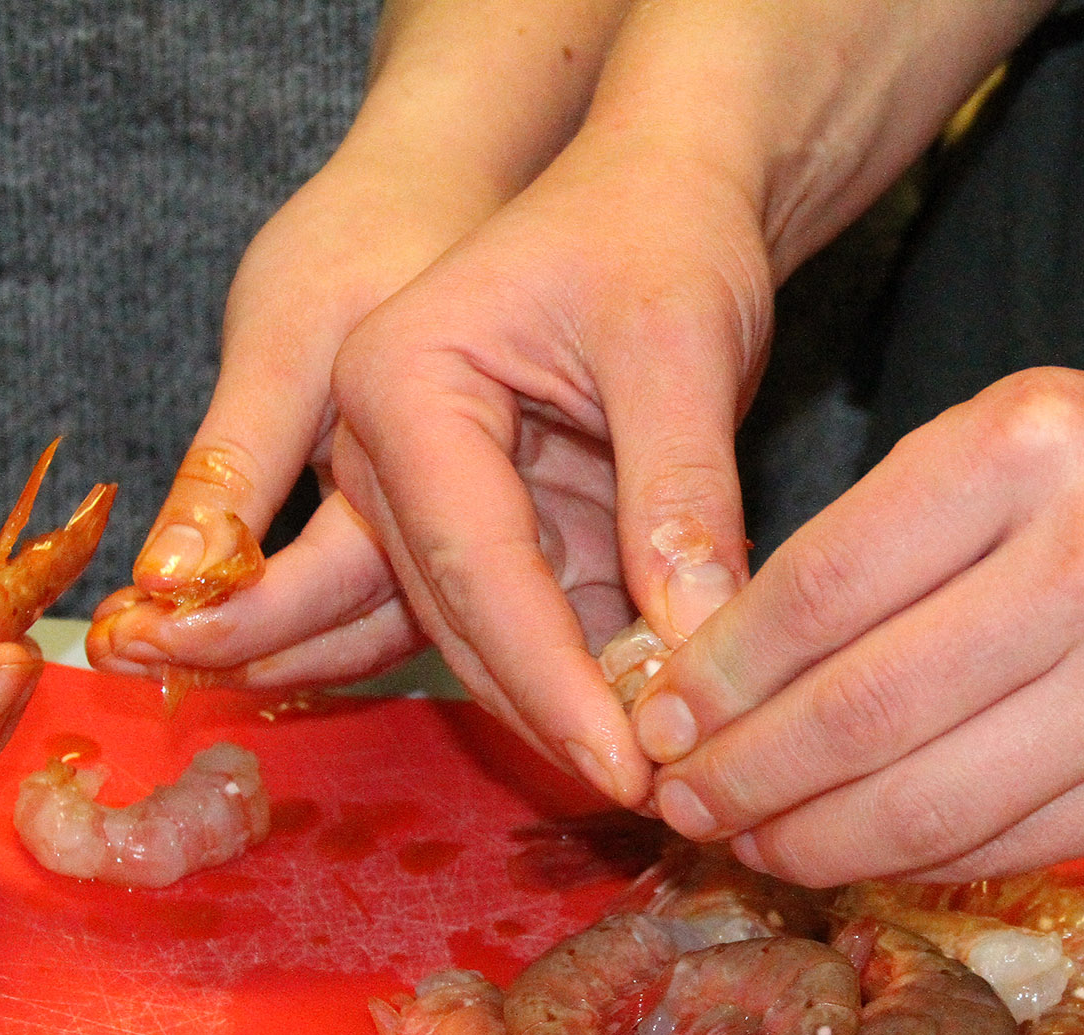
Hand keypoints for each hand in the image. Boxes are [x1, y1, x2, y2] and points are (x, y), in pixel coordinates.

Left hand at [83, 148, 451, 691]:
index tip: (126, 642)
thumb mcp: (279, 342)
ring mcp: (457, 532)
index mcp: (432, 482)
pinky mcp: (435, 526)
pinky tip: (230, 624)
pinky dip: (299, 623)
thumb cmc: (361, 246)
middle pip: (354, 638)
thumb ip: (232, 471)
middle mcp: (465, 526)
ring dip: (266, 656)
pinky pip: (371, 603)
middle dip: (236, 662)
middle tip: (127, 662)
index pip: (323, 596)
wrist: (435, 194)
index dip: (219, 631)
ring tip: (165, 657)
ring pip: (365, 634)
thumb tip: (166, 582)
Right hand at [327, 135, 776, 804]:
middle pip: (461, 616)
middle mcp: (389, 447)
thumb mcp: (680, 339)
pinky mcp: (497, 526)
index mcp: (400, 381)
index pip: (469, 559)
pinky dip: (592, 681)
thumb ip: (681, 485)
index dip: (548, 675)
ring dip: (568, 711)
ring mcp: (435, 494)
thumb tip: (694, 638)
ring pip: (489, 638)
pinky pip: (536, 625)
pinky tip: (655, 740)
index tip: (624, 762)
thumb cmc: (660, 228)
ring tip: (662, 784)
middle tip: (652, 795)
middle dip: (553, 712)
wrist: (665, 191)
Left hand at [627, 365, 1083, 882]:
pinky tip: (862, 857)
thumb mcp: (1036, 438)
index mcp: (1028, 444)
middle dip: (739, 780)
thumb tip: (726, 673)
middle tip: (680, 807)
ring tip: (752, 846)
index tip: (659, 720)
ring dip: (811, 843)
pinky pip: (1009, 846)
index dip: (714, 679)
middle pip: (854, 712)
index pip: (815, 587)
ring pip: (925, 805)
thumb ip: (897, 538)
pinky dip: (916, 866)